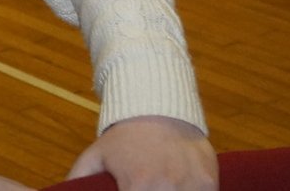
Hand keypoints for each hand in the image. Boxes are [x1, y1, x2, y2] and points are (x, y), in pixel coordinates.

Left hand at [66, 117, 216, 190]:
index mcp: (136, 187)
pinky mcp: (210, 184)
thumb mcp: (96, 156)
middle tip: (145, 190)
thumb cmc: (124, 137)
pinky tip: (180, 189)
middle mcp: (166, 189)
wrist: (159, 108)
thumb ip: (79, 179)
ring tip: (161, 189)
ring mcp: (191, 187)